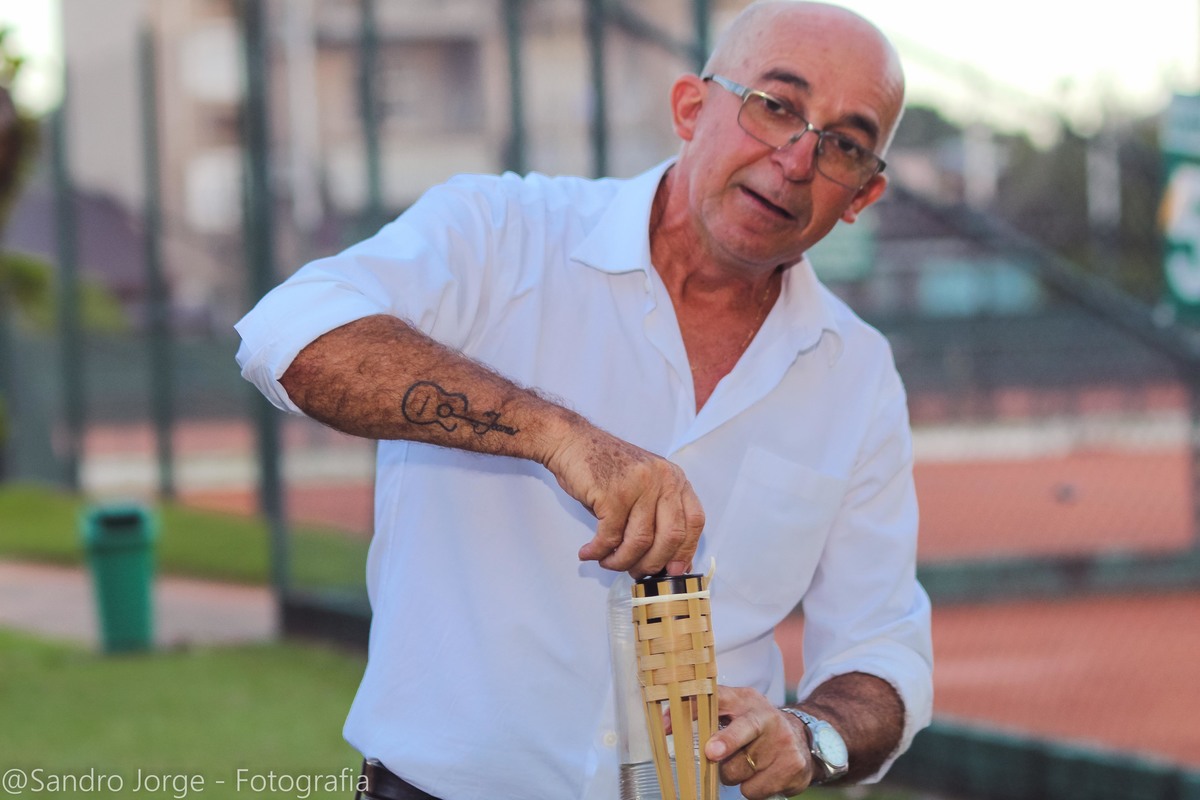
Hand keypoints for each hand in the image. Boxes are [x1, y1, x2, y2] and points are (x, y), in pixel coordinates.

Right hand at [543, 422, 703, 575]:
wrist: (572, 442)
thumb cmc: (604, 468)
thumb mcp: (642, 486)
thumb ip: (656, 515)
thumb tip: (665, 559)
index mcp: (674, 479)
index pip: (694, 521)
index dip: (686, 550)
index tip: (673, 570)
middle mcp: (662, 479)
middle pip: (671, 536)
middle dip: (653, 563)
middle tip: (636, 572)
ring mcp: (639, 485)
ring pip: (639, 541)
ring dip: (621, 561)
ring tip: (607, 562)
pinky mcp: (613, 493)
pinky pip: (610, 536)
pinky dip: (598, 550)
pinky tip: (589, 553)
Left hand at [704, 686, 813, 798]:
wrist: (801, 736)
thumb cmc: (756, 723)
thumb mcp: (734, 707)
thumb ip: (702, 710)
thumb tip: (665, 724)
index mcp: (747, 701)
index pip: (721, 700)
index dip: (703, 716)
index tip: (695, 740)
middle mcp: (768, 719)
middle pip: (735, 742)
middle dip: (723, 750)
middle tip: (712, 753)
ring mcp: (783, 743)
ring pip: (738, 772)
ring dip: (734, 774)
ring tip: (746, 762)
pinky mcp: (793, 767)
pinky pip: (754, 790)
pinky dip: (751, 787)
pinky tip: (761, 774)